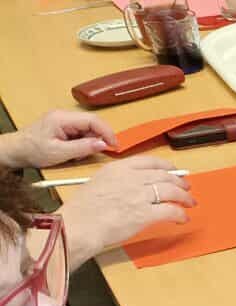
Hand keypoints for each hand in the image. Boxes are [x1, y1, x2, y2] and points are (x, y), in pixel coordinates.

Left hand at [0, 110, 114, 168]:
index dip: (107, 132)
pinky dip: (82, 143)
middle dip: (97, 139)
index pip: (93, 120)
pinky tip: (72, 150)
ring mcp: (64, 120)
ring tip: (76, 154)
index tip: (114, 145)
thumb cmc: (32, 151)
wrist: (15, 151)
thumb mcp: (59, 153)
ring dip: (88, 142)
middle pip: (92, 124)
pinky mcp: (63, 126)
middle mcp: (64, 115)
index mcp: (62, 118)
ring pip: (88, 129)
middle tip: (94, 153)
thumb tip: (103, 144)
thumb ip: (83, 148)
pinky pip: (81, 132)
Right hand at [58, 157, 194, 260]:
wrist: (78, 226)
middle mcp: (130, 178)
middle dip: (179, 183)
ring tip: (189, 203)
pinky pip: (170, 211)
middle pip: (164, 176)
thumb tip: (134, 186)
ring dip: (184, 198)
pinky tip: (182, 218)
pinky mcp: (144, 214)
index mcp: (117, 169)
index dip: (166, 166)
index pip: (149, 161)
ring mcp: (138, 195)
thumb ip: (117, 180)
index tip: (173, 170)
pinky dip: (180, 214)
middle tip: (186, 188)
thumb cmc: (82, 211)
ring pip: (172, 191)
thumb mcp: (98, 183)